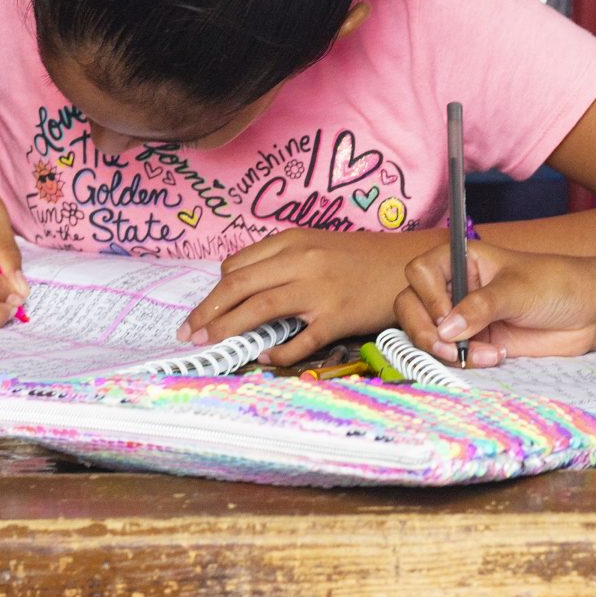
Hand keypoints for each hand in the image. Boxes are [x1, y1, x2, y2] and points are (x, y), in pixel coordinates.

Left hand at [179, 227, 439, 366]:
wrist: (407, 265)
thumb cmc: (361, 258)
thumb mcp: (317, 245)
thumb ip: (281, 259)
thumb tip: (240, 284)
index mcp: (293, 241)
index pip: (237, 266)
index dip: (213, 292)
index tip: (202, 311)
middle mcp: (302, 261)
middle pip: (238, 286)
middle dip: (206, 312)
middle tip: (188, 334)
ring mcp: (319, 290)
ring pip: (259, 309)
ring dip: (227, 330)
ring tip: (210, 345)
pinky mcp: (337, 316)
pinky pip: (299, 339)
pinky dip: (278, 350)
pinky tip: (265, 355)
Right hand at [395, 241, 595, 367]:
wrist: (586, 314)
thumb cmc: (556, 285)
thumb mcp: (518, 290)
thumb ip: (481, 306)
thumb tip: (446, 328)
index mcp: (462, 260)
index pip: (420, 272)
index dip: (428, 295)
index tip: (448, 315)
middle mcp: (456, 287)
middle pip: (411, 306)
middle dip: (425, 330)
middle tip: (448, 347)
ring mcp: (462, 317)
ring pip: (426, 334)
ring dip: (444, 350)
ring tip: (476, 355)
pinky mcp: (474, 343)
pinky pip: (450, 355)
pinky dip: (463, 360)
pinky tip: (493, 357)